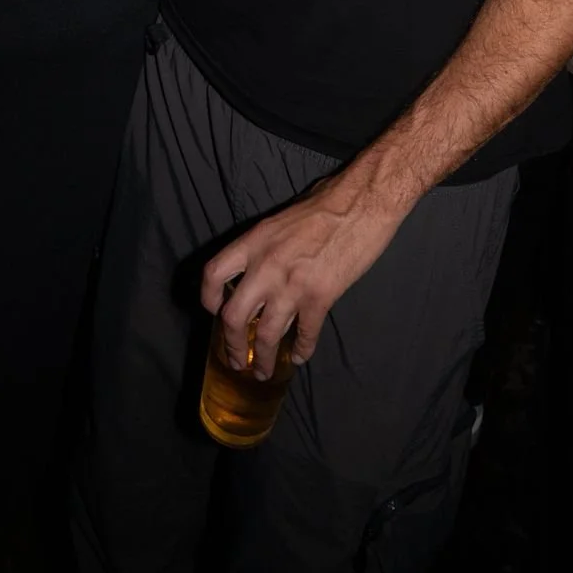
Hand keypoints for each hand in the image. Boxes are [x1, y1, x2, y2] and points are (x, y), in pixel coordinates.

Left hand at [200, 171, 406, 378]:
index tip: (214, 312)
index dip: (209, 298)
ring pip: (266, 334)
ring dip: (262, 359)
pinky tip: (299, 356)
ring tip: (263, 372)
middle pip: (233, 316)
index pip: (214, 274)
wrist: (363, 201)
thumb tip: (262, 263)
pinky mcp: (320, 297)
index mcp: (255, 241)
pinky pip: (305, 334)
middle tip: (236, 360)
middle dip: (231, 345)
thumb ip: (268, 244)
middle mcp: (266, 266)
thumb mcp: (284, 218)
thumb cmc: (328, 200)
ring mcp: (292, 285)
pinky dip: (301, 350)